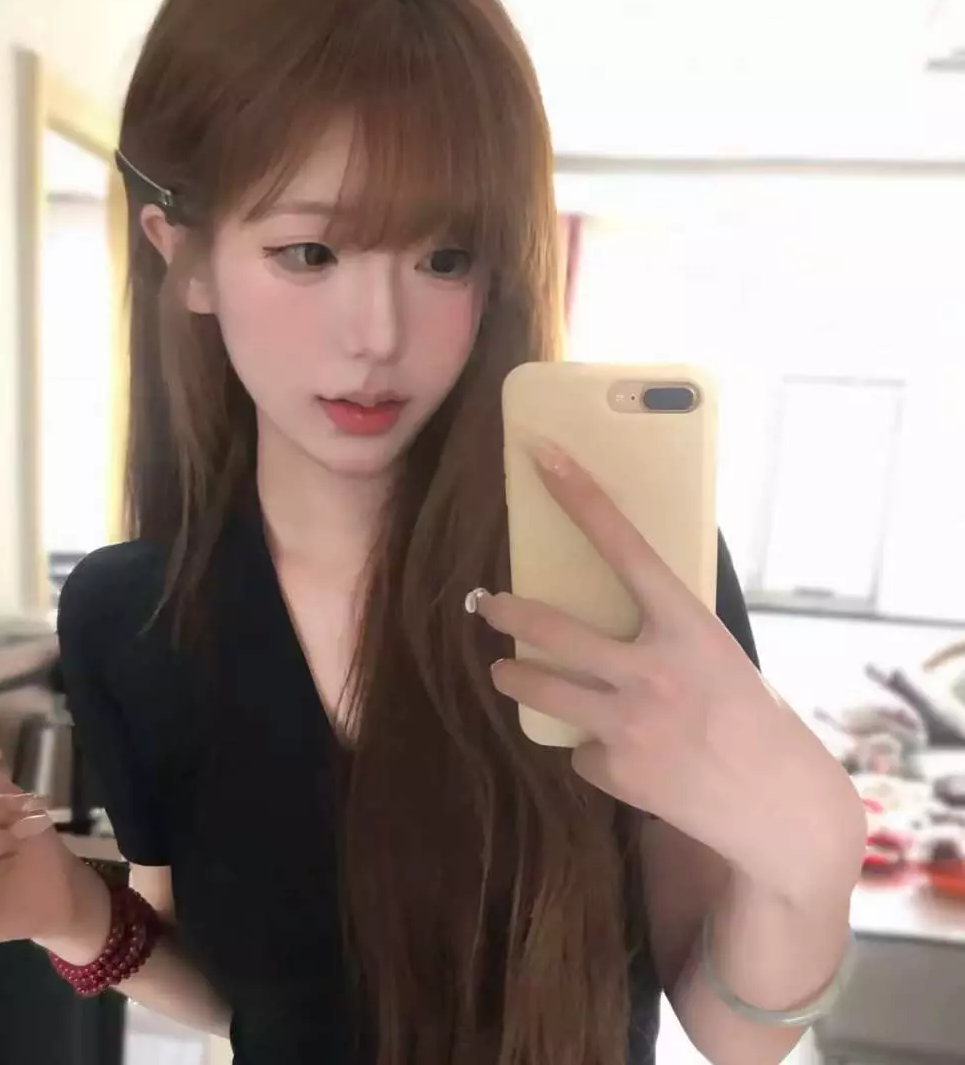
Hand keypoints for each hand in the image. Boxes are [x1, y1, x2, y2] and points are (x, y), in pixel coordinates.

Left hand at [470, 441, 865, 901]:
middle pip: (552, 629)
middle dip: (506, 613)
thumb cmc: (753, 718)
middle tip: (486, 606)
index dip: (582, 499)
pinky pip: (578, 750)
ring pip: (539, 691)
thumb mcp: (718, 657)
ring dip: (513, 678)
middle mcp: (653, 669)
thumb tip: (610, 607)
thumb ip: (666, 633)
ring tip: (505, 672)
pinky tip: (624, 759)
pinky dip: (590, 749)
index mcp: (689, 628)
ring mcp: (631, 724)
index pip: (627, 547)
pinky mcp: (617, 772)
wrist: (780, 808)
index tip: (544, 457)